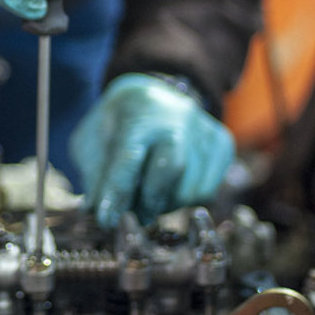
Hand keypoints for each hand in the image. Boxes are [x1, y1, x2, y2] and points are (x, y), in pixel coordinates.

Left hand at [69, 73, 234, 227]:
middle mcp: (176, 118)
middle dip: (150, 199)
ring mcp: (202, 130)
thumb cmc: (119, 124)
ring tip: (151, 197)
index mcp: (137, 114)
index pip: (129, 156)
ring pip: (192, 187)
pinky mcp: (221, 144)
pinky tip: (170, 187)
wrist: (153, 95)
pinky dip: (186, 199)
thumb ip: (95, 174)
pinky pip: (208, 189)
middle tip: (135, 214)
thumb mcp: (93, 140)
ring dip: (167, 203)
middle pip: (173, 167)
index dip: (117, 192)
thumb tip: (98, 212)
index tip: (107, 219)